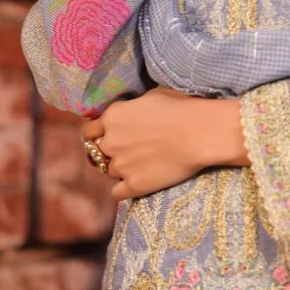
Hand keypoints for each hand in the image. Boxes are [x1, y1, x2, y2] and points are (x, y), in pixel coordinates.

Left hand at [80, 86, 249, 200]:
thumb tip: (130, 112)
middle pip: (97, 152)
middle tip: (130, 149)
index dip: (98, 133)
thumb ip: (132, 107)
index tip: (109, 135)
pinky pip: (117, 192)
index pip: (89, 130)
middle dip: (110, 151)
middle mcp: (110, 142)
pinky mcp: (134, 185)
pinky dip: (125, 188)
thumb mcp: (152, 96)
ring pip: (110, 172)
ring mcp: (120, 166)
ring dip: (122, 168)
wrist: (200, 133)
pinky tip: (139, 180)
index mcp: (112, 117)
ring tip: (143, 163)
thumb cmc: (181, 108)